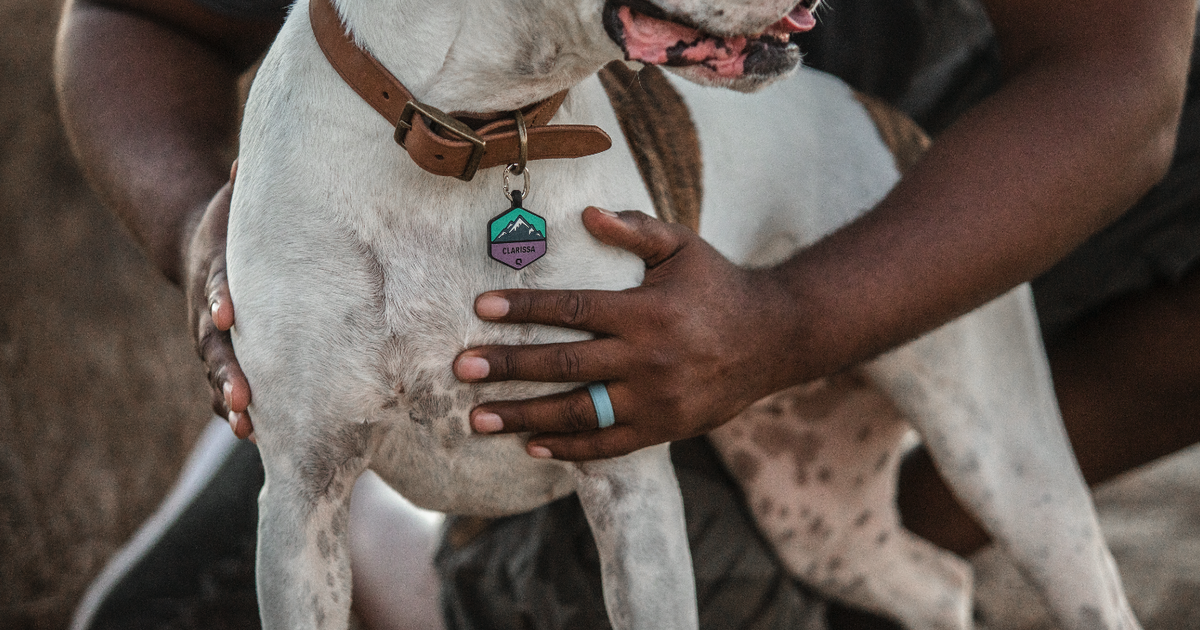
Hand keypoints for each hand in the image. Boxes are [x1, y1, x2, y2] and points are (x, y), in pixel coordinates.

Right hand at [185, 163, 253, 440]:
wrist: (196, 244)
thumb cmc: (228, 223)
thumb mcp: (232, 201)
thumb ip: (242, 187)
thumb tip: (249, 160)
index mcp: (216, 274)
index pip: (217, 285)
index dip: (220, 298)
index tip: (229, 312)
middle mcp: (209, 312)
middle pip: (214, 345)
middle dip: (228, 371)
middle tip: (243, 396)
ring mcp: (212, 339)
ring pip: (218, 375)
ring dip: (230, 401)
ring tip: (247, 427)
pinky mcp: (224, 355)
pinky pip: (226, 386)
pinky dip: (237, 410)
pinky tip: (257, 436)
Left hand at [453, 207, 803, 460]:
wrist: (773, 339)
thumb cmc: (717, 286)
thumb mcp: (682, 246)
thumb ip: (635, 229)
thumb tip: (586, 213)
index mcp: (647, 312)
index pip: (573, 310)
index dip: (524, 310)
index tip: (480, 309)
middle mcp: (648, 359)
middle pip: (565, 365)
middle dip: (508, 367)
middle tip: (461, 368)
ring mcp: (655, 400)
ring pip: (578, 413)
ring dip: (523, 417)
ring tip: (477, 418)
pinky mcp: (663, 429)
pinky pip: (608, 445)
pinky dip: (567, 449)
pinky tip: (530, 445)